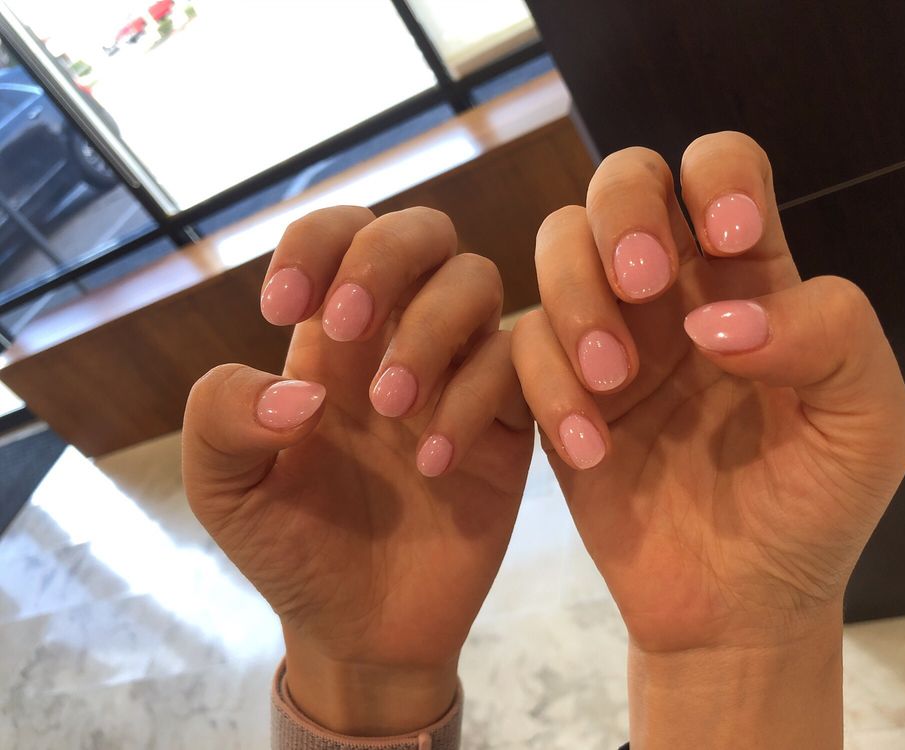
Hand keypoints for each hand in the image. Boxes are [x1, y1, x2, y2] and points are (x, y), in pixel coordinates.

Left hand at [182, 206, 532, 734]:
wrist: (364, 627)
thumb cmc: (292, 547)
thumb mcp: (225, 488)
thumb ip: (223, 418)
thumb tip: (302, 388)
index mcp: (330, 340)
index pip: (340, 234)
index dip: (317, 242)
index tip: (284, 309)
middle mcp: (400, 339)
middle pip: (423, 231)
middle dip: (387, 257)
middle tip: (348, 330)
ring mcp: (461, 375)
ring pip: (478, 282)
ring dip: (433, 330)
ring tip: (394, 410)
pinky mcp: (508, 422)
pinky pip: (520, 363)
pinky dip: (479, 398)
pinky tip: (436, 463)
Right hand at [511, 134, 904, 746]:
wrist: (735, 605)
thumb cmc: (811, 509)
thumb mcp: (867, 421)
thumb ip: (828, 336)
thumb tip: (715, 317)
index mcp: (752, 276)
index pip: (721, 166)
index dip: (716, 175)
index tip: (729, 239)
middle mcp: (673, 289)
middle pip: (621, 178)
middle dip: (621, 214)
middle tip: (643, 286)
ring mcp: (608, 335)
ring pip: (556, 244)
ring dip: (576, 299)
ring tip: (616, 383)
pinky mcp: (556, 389)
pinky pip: (520, 344)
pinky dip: (547, 387)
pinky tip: (593, 452)